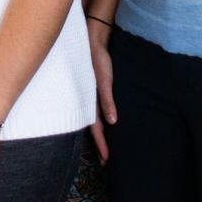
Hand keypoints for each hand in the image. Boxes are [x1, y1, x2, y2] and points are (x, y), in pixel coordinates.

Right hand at [87, 17, 115, 162]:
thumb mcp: (104, 79)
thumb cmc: (98, 59)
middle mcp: (88, 100)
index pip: (95, 128)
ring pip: (93, 120)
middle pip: (93, 127)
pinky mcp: (93, 90)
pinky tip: (104, 123)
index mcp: (89, 100)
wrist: (92, 40)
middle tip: (106, 161)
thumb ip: (107, 99)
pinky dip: (98, 120)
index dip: (101, 144)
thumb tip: (113, 121)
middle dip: (99, 144)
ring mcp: (89, 95)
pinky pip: (94, 110)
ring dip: (99, 134)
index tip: (107, 160)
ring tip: (104, 147)